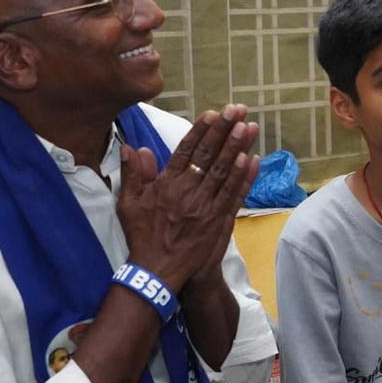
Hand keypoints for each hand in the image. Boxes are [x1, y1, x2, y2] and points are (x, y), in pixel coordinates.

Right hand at [115, 104, 259, 289]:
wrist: (157, 272)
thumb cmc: (142, 237)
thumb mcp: (128, 204)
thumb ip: (134, 174)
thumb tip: (135, 148)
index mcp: (166, 184)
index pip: (186, 151)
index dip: (201, 130)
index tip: (214, 114)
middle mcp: (187, 192)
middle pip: (209, 155)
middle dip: (225, 131)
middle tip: (238, 110)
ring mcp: (205, 206)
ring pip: (224, 171)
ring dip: (238, 147)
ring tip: (249, 127)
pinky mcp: (218, 221)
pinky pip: (234, 195)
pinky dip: (244, 177)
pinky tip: (253, 159)